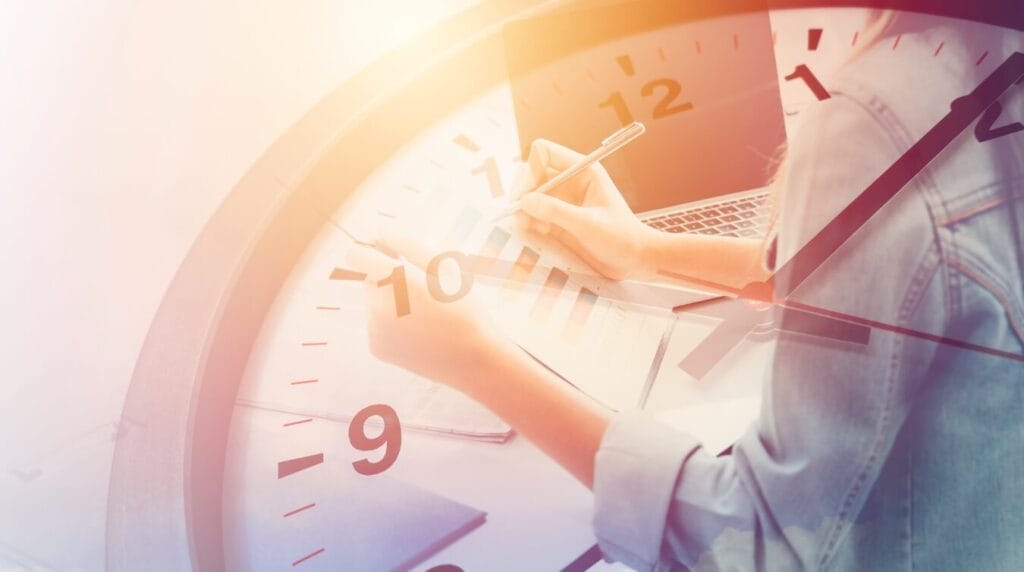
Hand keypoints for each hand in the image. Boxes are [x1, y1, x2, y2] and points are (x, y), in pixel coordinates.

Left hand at [345, 226, 506, 393]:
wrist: (471, 359)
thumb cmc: (463, 308)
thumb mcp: (444, 268)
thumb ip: (409, 245)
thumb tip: (381, 231)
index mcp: (395, 279)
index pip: (355, 254)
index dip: (370, 252)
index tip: (388, 257)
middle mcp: (377, 303)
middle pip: (367, 279)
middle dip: (387, 280)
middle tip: (421, 293)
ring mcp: (374, 328)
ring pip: (372, 303)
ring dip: (390, 303)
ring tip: (424, 316)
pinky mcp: (375, 347)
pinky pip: (376, 326)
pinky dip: (391, 326)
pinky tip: (418, 333)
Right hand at [513, 139, 653, 279]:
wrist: (634, 260)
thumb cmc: (622, 238)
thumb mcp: (589, 225)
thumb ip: (557, 211)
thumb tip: (525, 201)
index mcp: (583, 171)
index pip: (545, 153)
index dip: (531, 170)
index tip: (526, 194)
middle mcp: (570, 182)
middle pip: (532, 173)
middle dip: (522, 191)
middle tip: (517, 212)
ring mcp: (563, 201)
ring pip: (530, 196)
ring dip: (522, 209)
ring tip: (522, 225)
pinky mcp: (558, 220)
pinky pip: (533, 214)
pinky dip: (527, 222)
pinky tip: (531, 232)